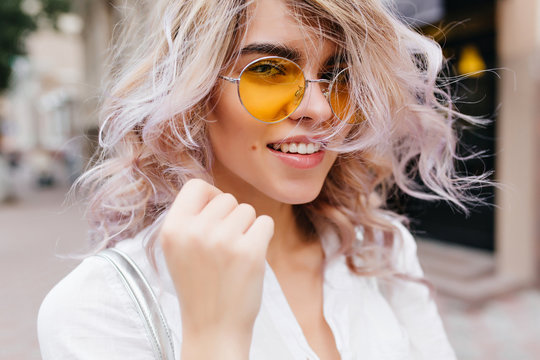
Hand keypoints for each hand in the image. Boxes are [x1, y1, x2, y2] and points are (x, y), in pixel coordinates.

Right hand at [159, 179, 273, 355]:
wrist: (213, 328)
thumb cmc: (199, 286)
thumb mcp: (177, 250)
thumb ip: (190, 219)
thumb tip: (213, 191)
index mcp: (172, 229)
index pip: (195, 186)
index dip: (210, 196)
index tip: (215, 214)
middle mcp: (195, 232)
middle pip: (226, 198)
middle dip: (231, 217)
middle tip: (224, 247)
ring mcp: (223, 241)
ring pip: (247, 210)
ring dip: (247, 228)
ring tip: (234, 255)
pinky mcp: (250, 252)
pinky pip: (265, 222)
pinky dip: (262, 237)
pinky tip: (250, 257)